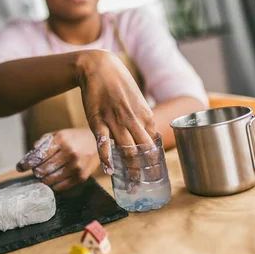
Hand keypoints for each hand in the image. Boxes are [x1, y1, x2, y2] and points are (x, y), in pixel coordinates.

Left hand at [16, 129, 99, 190]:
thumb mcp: (58, 134)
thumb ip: (43, 142)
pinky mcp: (82, 177)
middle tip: (36, 170)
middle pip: (42, 169)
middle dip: (36, 171)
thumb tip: (30, 155)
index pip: (38, 156)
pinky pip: (60, 187)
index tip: (20, 168)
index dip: (26, 163)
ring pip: (50, 180)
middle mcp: (69, 153)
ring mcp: (76, 166)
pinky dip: (54, 185)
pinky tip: (54, 179)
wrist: (99, 143)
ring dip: (43, 179)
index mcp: (61, 140)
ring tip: (44, 175)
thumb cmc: (74, 138)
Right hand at [77, 50, 159, 174]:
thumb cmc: (118, 83)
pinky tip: (109, 171)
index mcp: (145, 115)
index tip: (157, 175)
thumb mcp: (137, 99)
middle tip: (147, 186)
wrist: (98, 67)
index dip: (157, 160)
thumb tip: (151, 133)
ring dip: (131, 170)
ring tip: (131, 185)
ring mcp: (115, 121)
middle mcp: (133, 120)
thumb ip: (143, 118)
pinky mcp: (98, 121)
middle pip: (144, 151)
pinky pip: (104, 143)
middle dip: (147, 171)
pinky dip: (107, 159)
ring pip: (128, 150)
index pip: (155, 143)